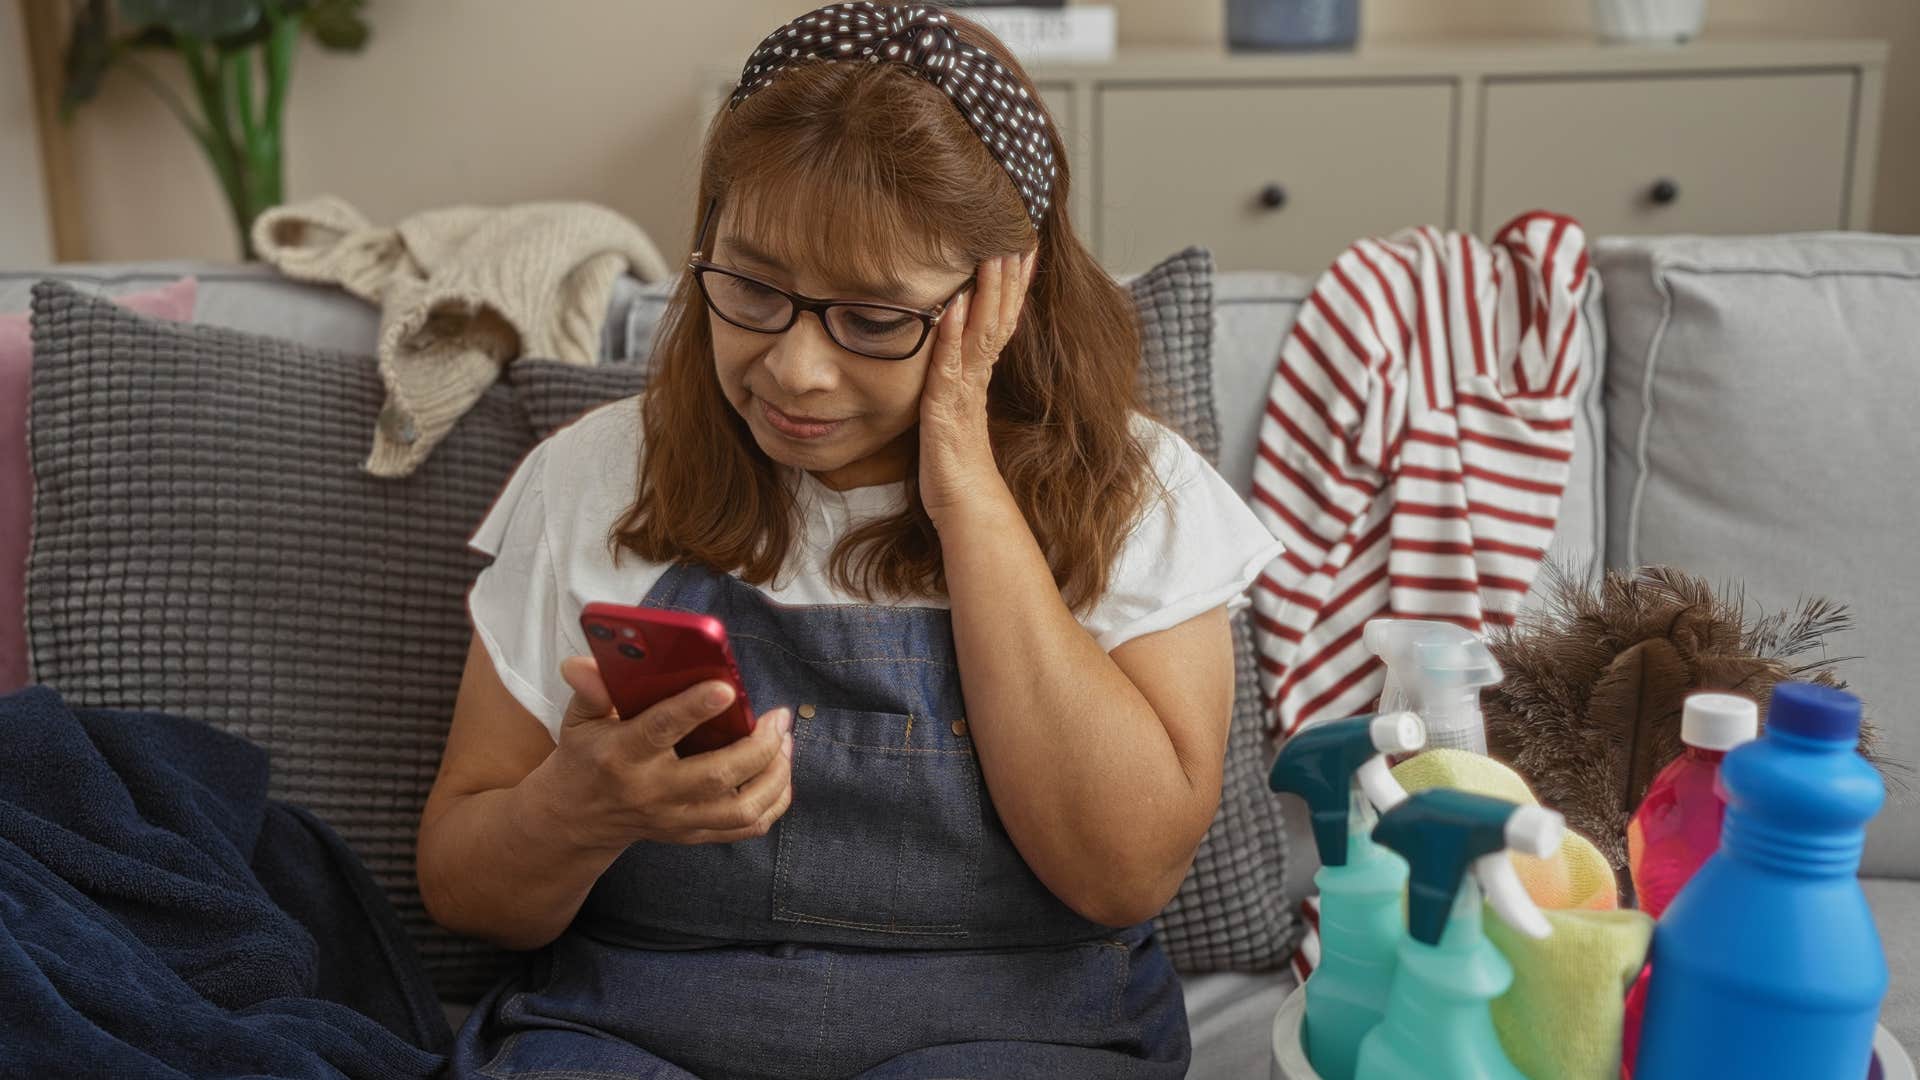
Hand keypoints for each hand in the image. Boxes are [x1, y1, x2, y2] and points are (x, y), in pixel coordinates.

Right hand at [537, 655, 792, 852]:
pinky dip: (773, 802)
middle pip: (716, 776)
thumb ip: (591, 688)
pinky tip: (780, 771)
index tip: (726, 688)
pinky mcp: (692, 833)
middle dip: (759, 746)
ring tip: (785, 741)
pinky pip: (746, 827)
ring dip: (774, 774)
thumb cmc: (586, 756)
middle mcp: (652, 792)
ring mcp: (676, 818)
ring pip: (741, 808)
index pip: (660, 730)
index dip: (694, 708)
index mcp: (621, 755)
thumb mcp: (580, 719)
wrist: (577, 819)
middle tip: (779, 716)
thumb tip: (583, 662)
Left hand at [919, 250, 1035, 524]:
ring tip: (993, 258)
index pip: (1003, 320)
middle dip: (1009, 278)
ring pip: (982, 335)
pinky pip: (950, 366)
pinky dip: (952, 335)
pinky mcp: (947, 410)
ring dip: (988, 295)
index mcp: (979, 375)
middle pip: (999, 319)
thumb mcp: (956, 413)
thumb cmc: (956, 465)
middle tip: (1018, 236)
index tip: (1024, 248)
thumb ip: (958, 381)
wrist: (965, 507)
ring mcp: (964, 392)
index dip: (1014, 285)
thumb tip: (956, 354)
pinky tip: (953, 307)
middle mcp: (976, 378)